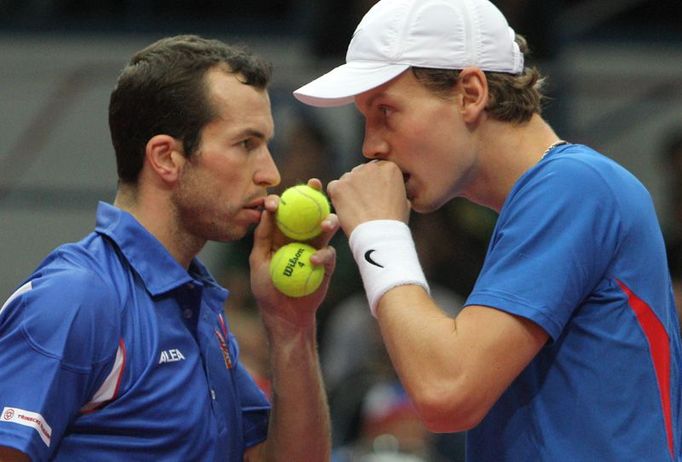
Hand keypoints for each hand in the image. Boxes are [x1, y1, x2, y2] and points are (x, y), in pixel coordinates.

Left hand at [249, 178, 338, 326]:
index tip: (277, 199)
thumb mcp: (258, 261)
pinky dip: (322, 256)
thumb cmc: (267, 289)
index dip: (284, 199)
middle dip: (314, 195)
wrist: (285, 316)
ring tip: (326, 224)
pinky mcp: (327, 264)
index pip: (285, 211)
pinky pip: (328, 255)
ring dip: (328, 222)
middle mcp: (301, 237)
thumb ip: (262, 237)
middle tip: (314, 184)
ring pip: (325, 229)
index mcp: (283, 234)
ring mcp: (316, 249)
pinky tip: (314, 260)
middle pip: (310, 211)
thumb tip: (266, 210)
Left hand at [327, 160, 410, 235]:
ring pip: (347, 178)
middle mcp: (371, 167)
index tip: (376, 196)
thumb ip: (394, 189)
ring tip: (356, 209)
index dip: (375, 183)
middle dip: (361, 184)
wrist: (379, 234)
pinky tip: (346, 209)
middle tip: (365, 203)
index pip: (378, 169)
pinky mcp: (338, 186)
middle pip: (361, 171)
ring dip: (349, 190)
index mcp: (390, 168)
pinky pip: (334, 187)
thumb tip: (389, 189)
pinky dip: (337, 197)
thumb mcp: (404, 201)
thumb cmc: (393, 222)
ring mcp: (353, 175)